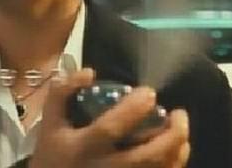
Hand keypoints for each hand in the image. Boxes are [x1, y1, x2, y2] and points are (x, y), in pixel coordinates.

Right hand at [29, 68, 190, 167]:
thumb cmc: (52, 157)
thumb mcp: (49, 123)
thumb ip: (63, 93)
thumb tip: (90, 71)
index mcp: (85, 147)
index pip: (112, 128)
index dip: (134, 109)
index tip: (149, 92)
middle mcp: (107, 167)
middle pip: (149, 155)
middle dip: (172, 134)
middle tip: (179, 113)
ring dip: (178, 150)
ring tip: (181, 129)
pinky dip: (174, 165)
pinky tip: (177, 151)